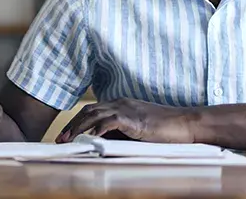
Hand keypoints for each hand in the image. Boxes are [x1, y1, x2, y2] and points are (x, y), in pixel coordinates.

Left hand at [55, 98, 199, 143]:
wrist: (185, 123)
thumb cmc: (164, 129)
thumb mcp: (136, 130)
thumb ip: (119, 132)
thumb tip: (99, 141)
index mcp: (120, 104)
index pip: (92, 110)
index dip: (76, 122)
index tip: (66, 135)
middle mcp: (120, 103)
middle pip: (88, 111)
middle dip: (72, 125)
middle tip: (60, 139)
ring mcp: (127, 109)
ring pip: (95, 115)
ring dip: (79, 128)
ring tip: (68, 140)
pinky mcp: (135, 119)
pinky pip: (112, 121)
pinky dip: (99, 128)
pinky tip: (90, 138)